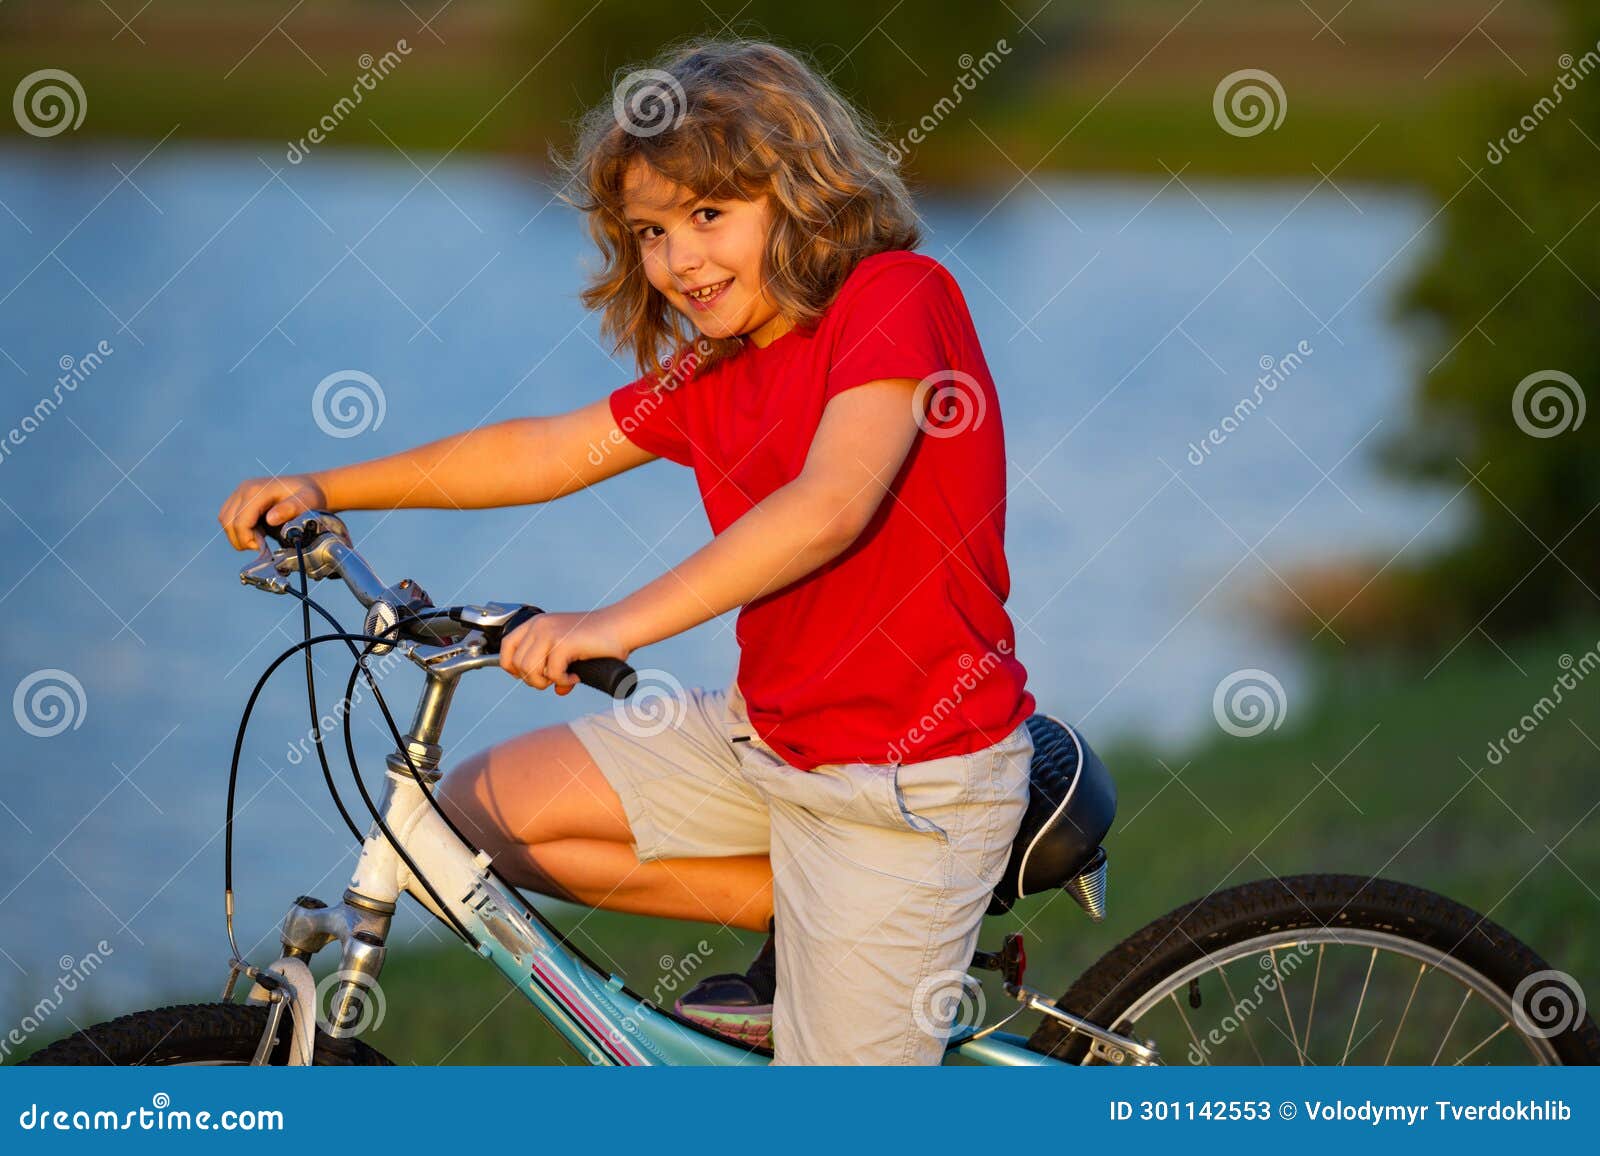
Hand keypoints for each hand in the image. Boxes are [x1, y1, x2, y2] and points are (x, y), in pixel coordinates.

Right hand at [218, 474, 328, 550]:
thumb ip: (291, 509)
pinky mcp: (239, 498)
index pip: (240, 522)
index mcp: (258, 490)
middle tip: (261, 545)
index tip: (263, 547)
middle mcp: (244, 488)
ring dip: (238, 535)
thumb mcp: (308, 502)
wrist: (308, 486)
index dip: (248, 539)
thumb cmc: (308, 496)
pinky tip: (257, 531)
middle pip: (228, 522)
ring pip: (225, 520)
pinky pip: (228, 517)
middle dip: (242, 539)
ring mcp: (240, 492)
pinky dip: (238, 529)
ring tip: (260, 538)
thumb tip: (270, 519)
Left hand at [498, 608, 631, 694]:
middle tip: (554, 680)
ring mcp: (550, 633)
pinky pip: (551, 673)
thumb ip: (558, 667)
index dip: (512, 667)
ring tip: (564, 679)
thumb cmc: (601, 639)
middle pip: (517, 663)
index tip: (529, 676)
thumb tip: (557, 690)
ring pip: (529, 670)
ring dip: (546, 682)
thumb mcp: (571, 652)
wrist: (622, 626)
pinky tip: (575, 677)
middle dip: (533, 680)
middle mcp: (540, 626)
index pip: (507, 646)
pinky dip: (563, 681)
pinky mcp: (563, 643)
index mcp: (537, 623)